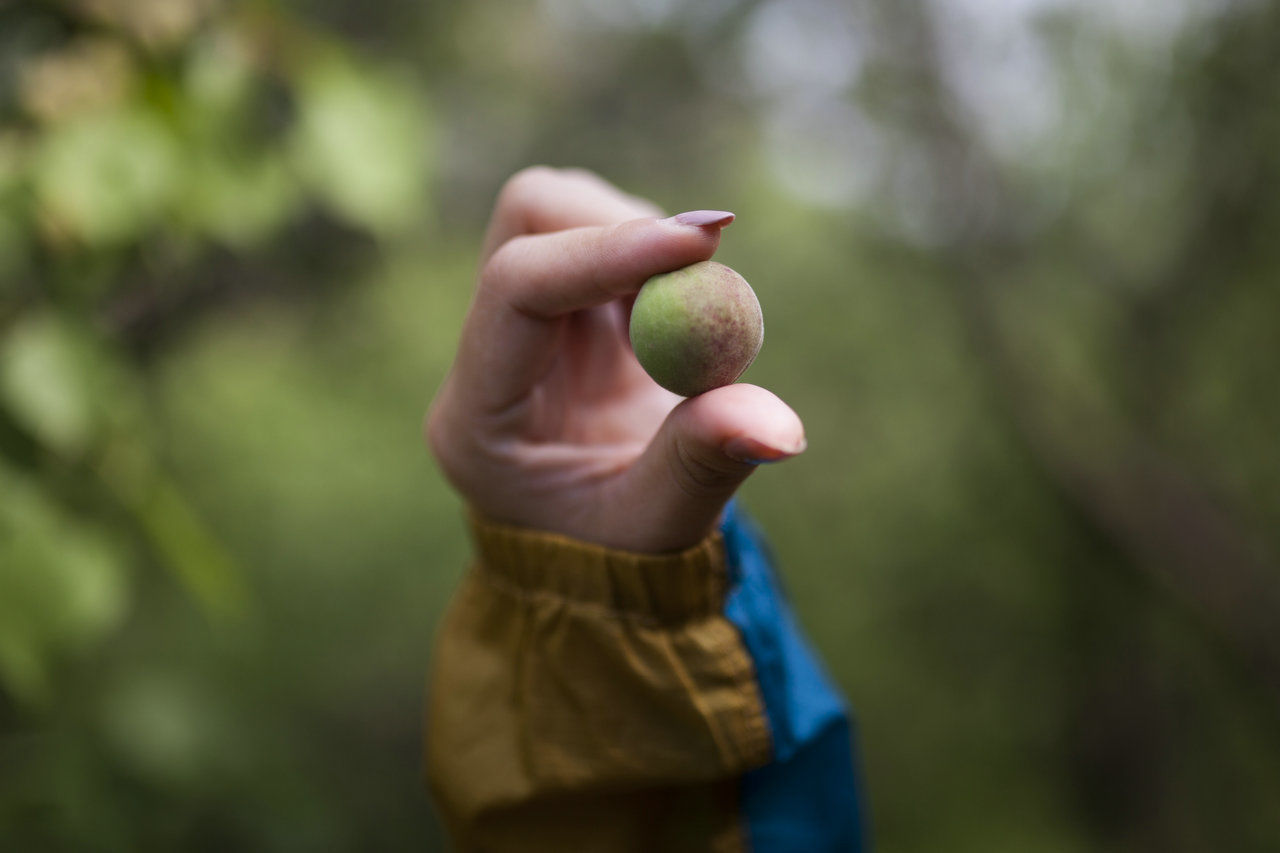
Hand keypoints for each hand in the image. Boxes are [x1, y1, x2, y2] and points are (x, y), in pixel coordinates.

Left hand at [425, 167, 805, 552]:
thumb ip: (705, 465)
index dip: (610, 251)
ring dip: (643, 241)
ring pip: (564, 213)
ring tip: (696, 322)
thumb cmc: (613, 559)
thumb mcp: (659, 524)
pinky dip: (658, 261)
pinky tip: (682, 322)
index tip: (707, 241)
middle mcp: (486, 353)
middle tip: (708, 269)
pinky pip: (605, 238)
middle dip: (624, 227)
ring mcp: (522, 323)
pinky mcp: (565, 309)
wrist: (595, 564)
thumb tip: (778, 424)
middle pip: (528, 217)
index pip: (517, 288)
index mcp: (478, 414)